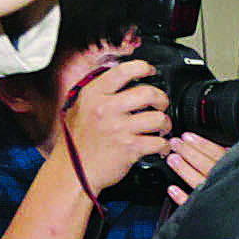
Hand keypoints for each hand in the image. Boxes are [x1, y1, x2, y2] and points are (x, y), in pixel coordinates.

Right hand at [60, 59, 171, 189]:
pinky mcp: (130, 148)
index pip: (123, 71)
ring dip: (165, 124)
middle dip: (161, 99)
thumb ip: (98, 93)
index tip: (150, 71)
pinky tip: (158, 145)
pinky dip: (164, 145)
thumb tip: (119, 78)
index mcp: (93, 95)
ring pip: (158, 118)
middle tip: (160, 105)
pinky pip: (160, 142)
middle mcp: (106, 109)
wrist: (73, 171)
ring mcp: (119, 128)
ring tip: (160, 128)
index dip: (143, 68)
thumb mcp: (79, 108)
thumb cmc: (77, 142)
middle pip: (149, 93)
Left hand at [161, 132, 225, 206]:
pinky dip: (181, 197)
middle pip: (205, 164)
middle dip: (188, 152)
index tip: (188, 136)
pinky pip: (194, 205)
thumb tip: (229, 147)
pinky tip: (172, 190)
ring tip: (172, 159)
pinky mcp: (212, 214)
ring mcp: (218, 197)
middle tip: (175, 143)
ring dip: (183, 169)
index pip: (218, 152)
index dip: (202, 144)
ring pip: (197, 181)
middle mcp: (228, 181)